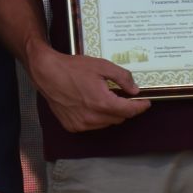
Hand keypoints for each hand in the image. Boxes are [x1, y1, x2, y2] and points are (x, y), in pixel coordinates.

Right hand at [27, 41, 149, 132]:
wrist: (47, 74)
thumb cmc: (73, 68)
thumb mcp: (102, 66)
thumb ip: (122, 77)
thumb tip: (135, 90)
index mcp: (102, 103)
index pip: (129, 111)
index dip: (140, 107)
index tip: (146, 102)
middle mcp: (93, 118)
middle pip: (119, 118)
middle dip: (124, 108)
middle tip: (122, 96)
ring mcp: (82, 124)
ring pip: (106, 123)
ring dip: (110, 114)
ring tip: (104, 98)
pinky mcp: (73, 126)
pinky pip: (93, 125)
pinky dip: (97, 117)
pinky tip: (91, 104)